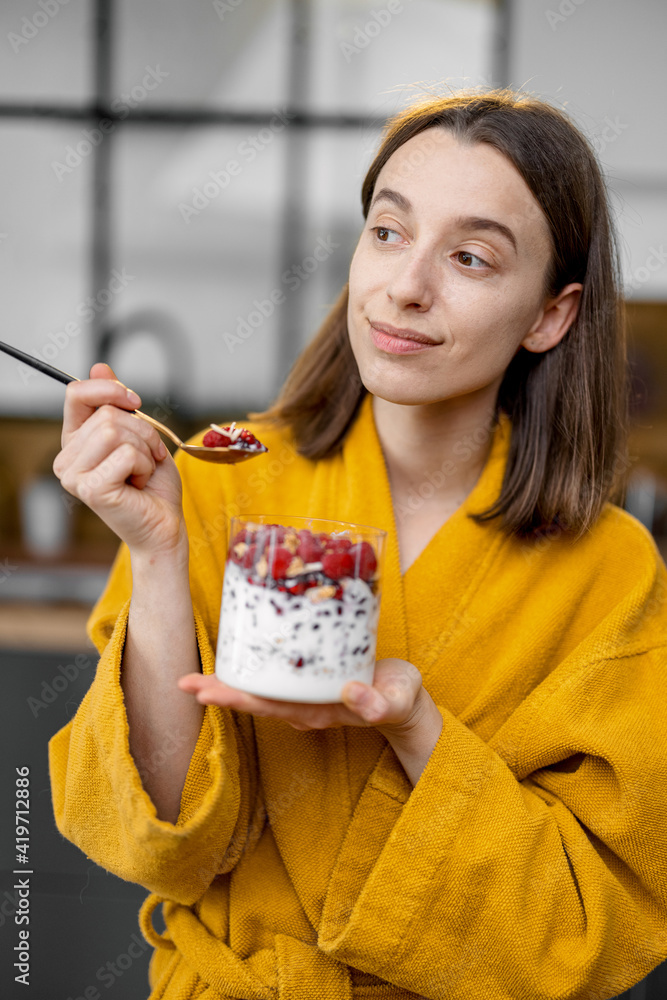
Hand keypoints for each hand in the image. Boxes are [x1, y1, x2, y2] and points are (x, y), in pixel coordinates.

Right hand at [53, 363, 184, 556]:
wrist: (164, 525)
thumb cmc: (153, 486)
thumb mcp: (139, 435)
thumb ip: (116, 403)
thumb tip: (99, 366)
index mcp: (74, 442)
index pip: (76, 394)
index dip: (109, 389)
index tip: (135, 401)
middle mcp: (66, 459)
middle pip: (106, 413)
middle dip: (142, 431)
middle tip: (148, 457)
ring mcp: (74, 476)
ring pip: (116, 430)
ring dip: (144, 448)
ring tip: (143, 471)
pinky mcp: (91, 489)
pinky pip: (127, 453)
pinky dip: (145, 464)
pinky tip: (140, 484)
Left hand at [179, 657, 428, 736]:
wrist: (404, 699)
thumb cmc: (400, 698)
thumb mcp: (397, 699)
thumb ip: (378, 703)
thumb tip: (350, 693)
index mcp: (316, 711)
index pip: (268, 706)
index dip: (235, 698)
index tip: (205, 693)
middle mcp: (302, 706)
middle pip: (254, 699)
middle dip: (219, 691)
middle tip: (183, 681)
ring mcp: (303, 695)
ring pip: (259, 689)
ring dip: (228, 680)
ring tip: (195, 673)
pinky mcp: (307, 680)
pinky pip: (272, 676)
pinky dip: (250, 665)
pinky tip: (235, 653)